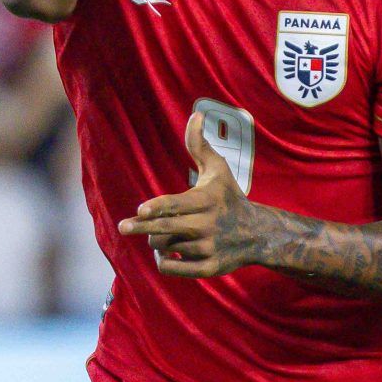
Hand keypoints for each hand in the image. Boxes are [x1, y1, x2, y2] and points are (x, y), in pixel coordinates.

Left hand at [117, 113, 267, 278]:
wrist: (258, 234)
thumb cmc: (230, 197)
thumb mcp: (219, 169)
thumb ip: (200, 144)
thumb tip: (195, 113)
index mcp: (207, 201)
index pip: (177, 205)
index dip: (157, 208)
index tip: (141, 210)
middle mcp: (207, 226)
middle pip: (166, 229)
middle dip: (142, 228)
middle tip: (123, 227)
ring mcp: (208, 249)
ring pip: (166, 247)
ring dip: (157, 242)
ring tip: (160, 235)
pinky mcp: (208, 268)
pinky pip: (172, 268)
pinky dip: (164, 261)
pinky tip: (166, 253)